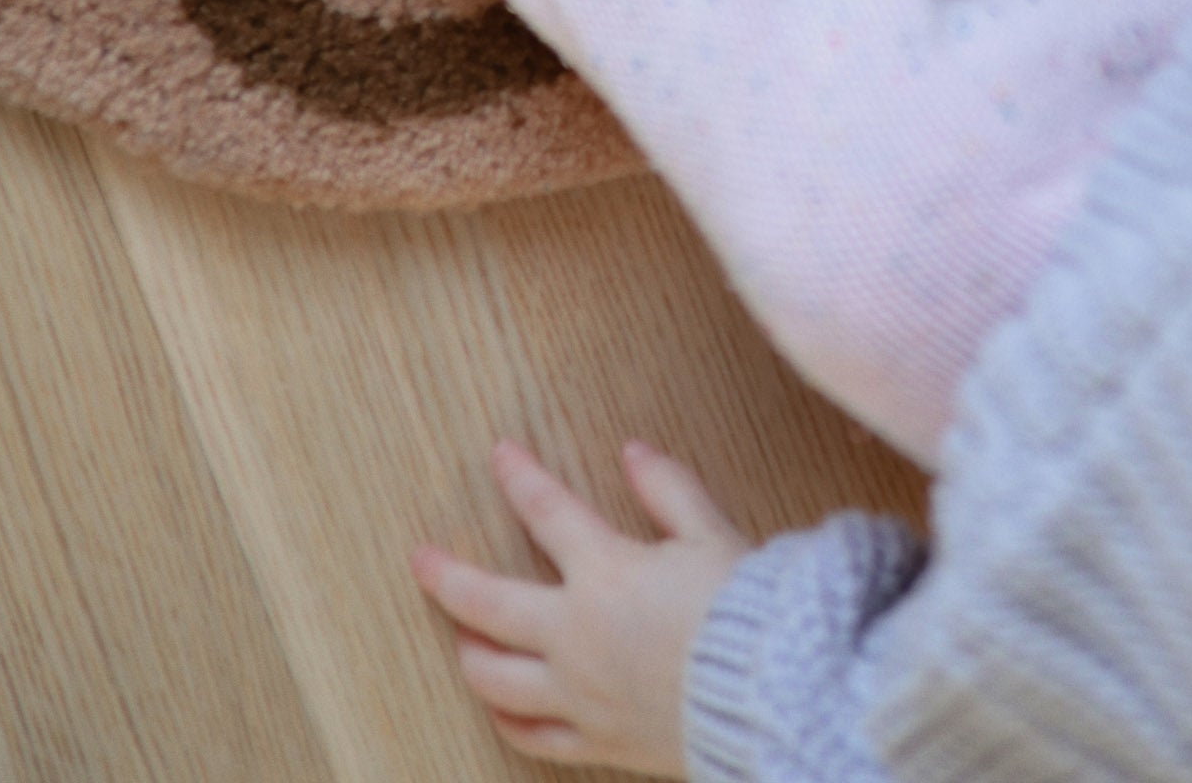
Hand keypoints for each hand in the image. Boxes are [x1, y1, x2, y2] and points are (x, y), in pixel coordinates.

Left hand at [413, 438, 749, 772]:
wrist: (770, 692)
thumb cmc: (745, 607)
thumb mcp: (710, 531)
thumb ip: (667, 489)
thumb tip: (633, 452)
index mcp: (604, 573)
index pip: (546, 512)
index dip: (519, 477)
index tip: (500, 454)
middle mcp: (576, 635)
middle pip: (489, 604)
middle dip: (448, 577)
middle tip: (421, 560)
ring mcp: (579, 693)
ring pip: (497, 678)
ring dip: (470, 653)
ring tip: (458, 637)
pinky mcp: (596, 738)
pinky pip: (534, 735)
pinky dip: (510, 720)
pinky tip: (500, 709)